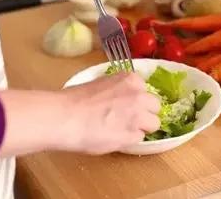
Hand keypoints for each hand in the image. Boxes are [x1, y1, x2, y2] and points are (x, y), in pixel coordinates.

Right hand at [0, 73, 159, 158]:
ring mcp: (139, 116)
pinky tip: (112, 138)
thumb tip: (121, 100)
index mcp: (130, 79)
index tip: (125, 105)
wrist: (66, 117)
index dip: (136, 100)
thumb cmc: (75, 99)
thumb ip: (118, 90)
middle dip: (144, 113)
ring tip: (120, 130)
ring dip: (140, 128)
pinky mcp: (133, 136)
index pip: (145, 90)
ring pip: (153, 124)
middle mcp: (139, 95)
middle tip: (126, 119)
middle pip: (155, 107)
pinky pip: (139, 139)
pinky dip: (129, 140)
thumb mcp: (101, 84)